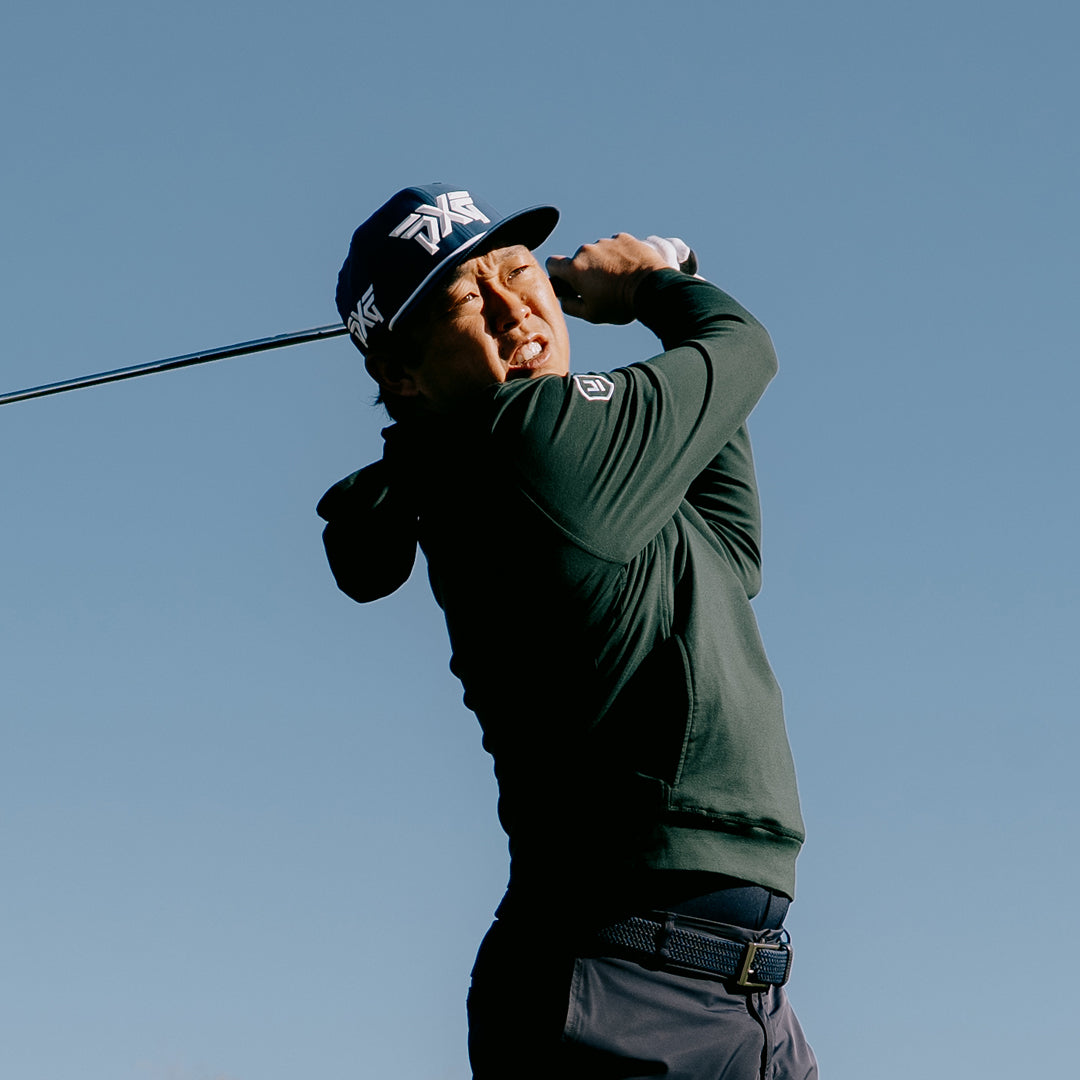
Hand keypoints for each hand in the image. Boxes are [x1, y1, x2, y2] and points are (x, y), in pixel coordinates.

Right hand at [546, 233, 668, 323]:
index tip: (569, 283)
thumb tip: (563, 299)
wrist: (651, 288)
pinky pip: (615, 246)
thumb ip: (570, 306)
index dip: (558, 275)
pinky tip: (629, 269)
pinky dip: (619, 255)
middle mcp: (587, 250)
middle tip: (602, 288)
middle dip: (586, 271)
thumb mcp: (591, 314)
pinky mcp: (623, 238)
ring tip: (619, 279)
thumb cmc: (619, 304)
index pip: (552, 263)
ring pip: (598, 253)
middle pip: (579, 260)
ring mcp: (606, 242)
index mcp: (575, 269)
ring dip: (604, 263)